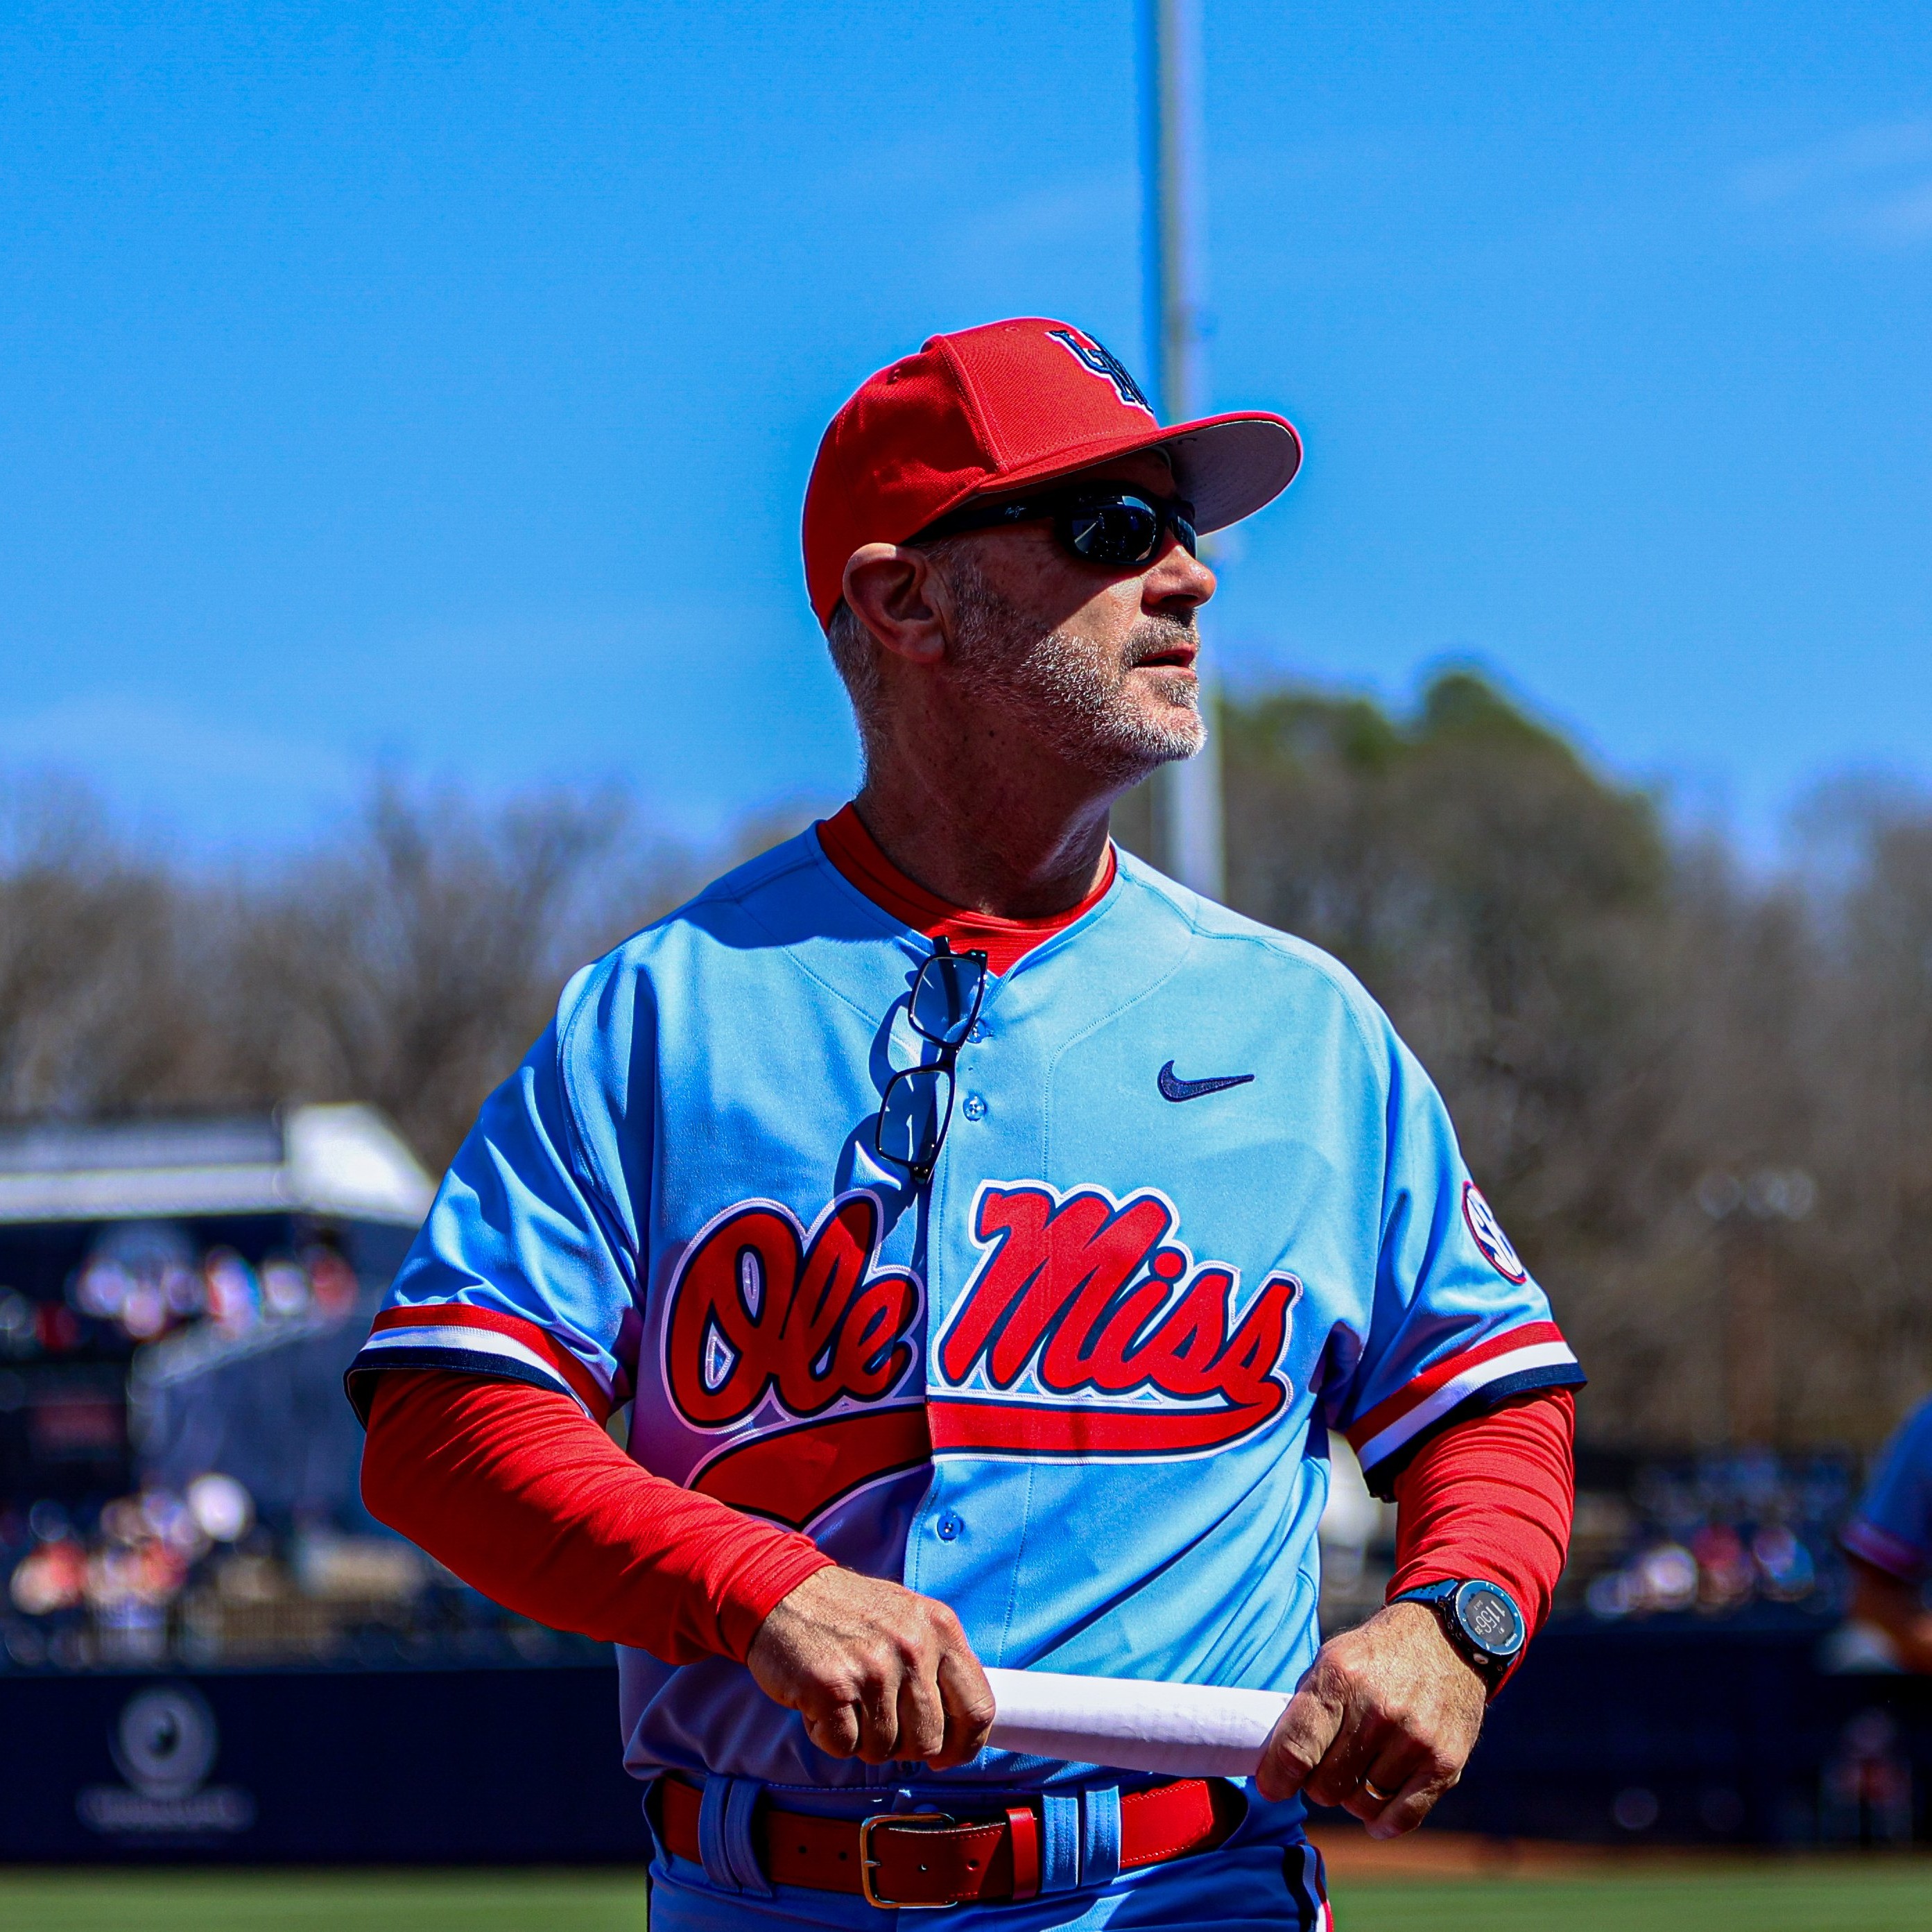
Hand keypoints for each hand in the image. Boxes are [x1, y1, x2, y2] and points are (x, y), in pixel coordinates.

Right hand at [746, 1565, 996, 1768]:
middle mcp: (912, 1646)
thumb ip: (938, 1665)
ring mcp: (873, 1667)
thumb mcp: (909, 1619)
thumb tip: (962, 1731)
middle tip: (876, 1715)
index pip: (978, 1709)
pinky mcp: (832, 1686)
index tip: (946, 1755)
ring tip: (847, 1697)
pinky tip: (821, 1701)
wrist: (784, 1589)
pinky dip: (829, 1735)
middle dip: (901, 1743)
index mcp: (940, 1627)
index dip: (964, 1746)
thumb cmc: (848, 1612)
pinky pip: (844, 1747)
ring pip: (884, 1750)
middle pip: (928, 1741)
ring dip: (862, 1737)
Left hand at [1256, 1601, 1486, 1838]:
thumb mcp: (1332, 1659)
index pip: (1297, 1747)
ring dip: (1351, 1796)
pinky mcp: (1445, 1763)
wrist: (1445, 1639)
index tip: (1271, 1787)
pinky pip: (1402, 1817)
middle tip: (1324, 1767)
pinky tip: (1375, 1813)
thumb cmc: (1376, 1655)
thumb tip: (1273, 1764)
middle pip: (1326, 1785)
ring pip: (1361, 1804)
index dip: (1277, 1777)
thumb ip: (1304, 1708)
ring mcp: (1414, 1738)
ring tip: (1356, 1771)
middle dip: (1317, 1784)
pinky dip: (1383, 1822)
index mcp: (1340, 1677)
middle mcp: (1378, 1709)